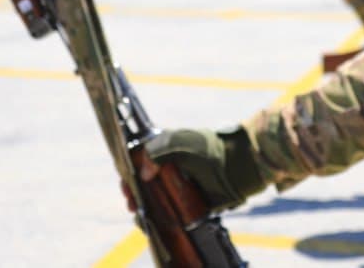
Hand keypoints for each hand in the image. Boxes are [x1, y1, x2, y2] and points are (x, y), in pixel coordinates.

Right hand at [140, 126, 266, 213]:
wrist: (238, 166)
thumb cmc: (210, 148)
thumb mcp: (179, 141)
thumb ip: (157, 152)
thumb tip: (144, 174)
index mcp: (167, 149)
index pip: (141, 161)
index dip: (130, 172)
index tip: (126, 183)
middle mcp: (172, 168)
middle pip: (145, 182)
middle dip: (134, 192)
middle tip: (131, 202)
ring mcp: (181, 186)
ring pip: (156, 198)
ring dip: (144, 206)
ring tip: (139, 212)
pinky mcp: (191, 203)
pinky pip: (171, 212)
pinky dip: (160, 217)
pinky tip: (152, 221)